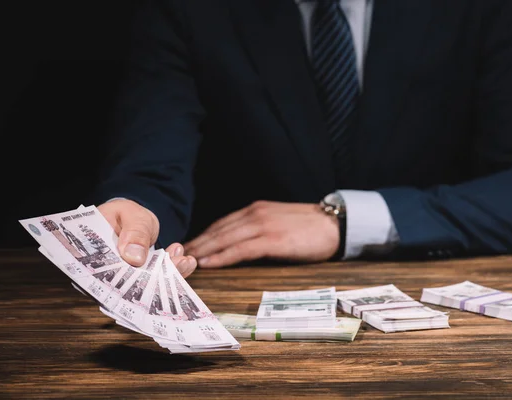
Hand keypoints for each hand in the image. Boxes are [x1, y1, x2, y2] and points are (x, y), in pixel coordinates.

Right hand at [97, 199, 196, 276]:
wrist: (135, 218)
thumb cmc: (126, 215)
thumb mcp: (130, 215)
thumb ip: (134, 232)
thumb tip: (134, 257)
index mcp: (89, 255)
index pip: (97, 273)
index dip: (117, 280)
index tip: (140, 275)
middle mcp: (104, 273)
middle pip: (123, 285)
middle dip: (150, 281)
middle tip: (172, 268)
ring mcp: (124, 279)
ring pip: (144, 286)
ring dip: (166, 276)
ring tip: (183, 261)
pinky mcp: (142, 279)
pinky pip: (157, 281)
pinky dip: (173, 272)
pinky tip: (186, 261)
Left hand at [184, 201, 338, 267]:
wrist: (336, 224)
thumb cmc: (309, 227)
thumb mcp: (279, 222)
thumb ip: (258, 230)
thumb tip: (239, 246)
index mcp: (256, 210)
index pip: (222, 224)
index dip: (202, 236)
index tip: (187, 247)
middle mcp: (255, 214)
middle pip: (218, 230)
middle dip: (196, 244)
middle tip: (175, 256)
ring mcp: (263, 226)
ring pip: (224, 239)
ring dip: (202, 251)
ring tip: (185, 261)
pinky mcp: (272, 240)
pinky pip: (240, 249)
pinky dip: (222, 256)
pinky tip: (209, 263)